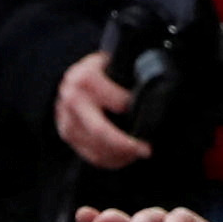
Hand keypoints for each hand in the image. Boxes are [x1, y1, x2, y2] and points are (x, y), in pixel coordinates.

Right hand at [51, 54, 157, 172]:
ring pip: (95, 147)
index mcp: (85, 78)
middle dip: (125, 144)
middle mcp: (72, 99)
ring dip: (119, 155)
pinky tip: (123, 157)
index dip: (135, 110)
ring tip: (137, 153)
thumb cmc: (102, 69)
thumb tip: (156, 87)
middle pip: (100, 130)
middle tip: (145, 149)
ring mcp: (66, 118)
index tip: (149, 115)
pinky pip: (89, 154)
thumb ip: (130, 73)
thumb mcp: (115, 62)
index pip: (116, 102)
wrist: (75, 73)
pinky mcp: (66, 133)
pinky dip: (108, 160)